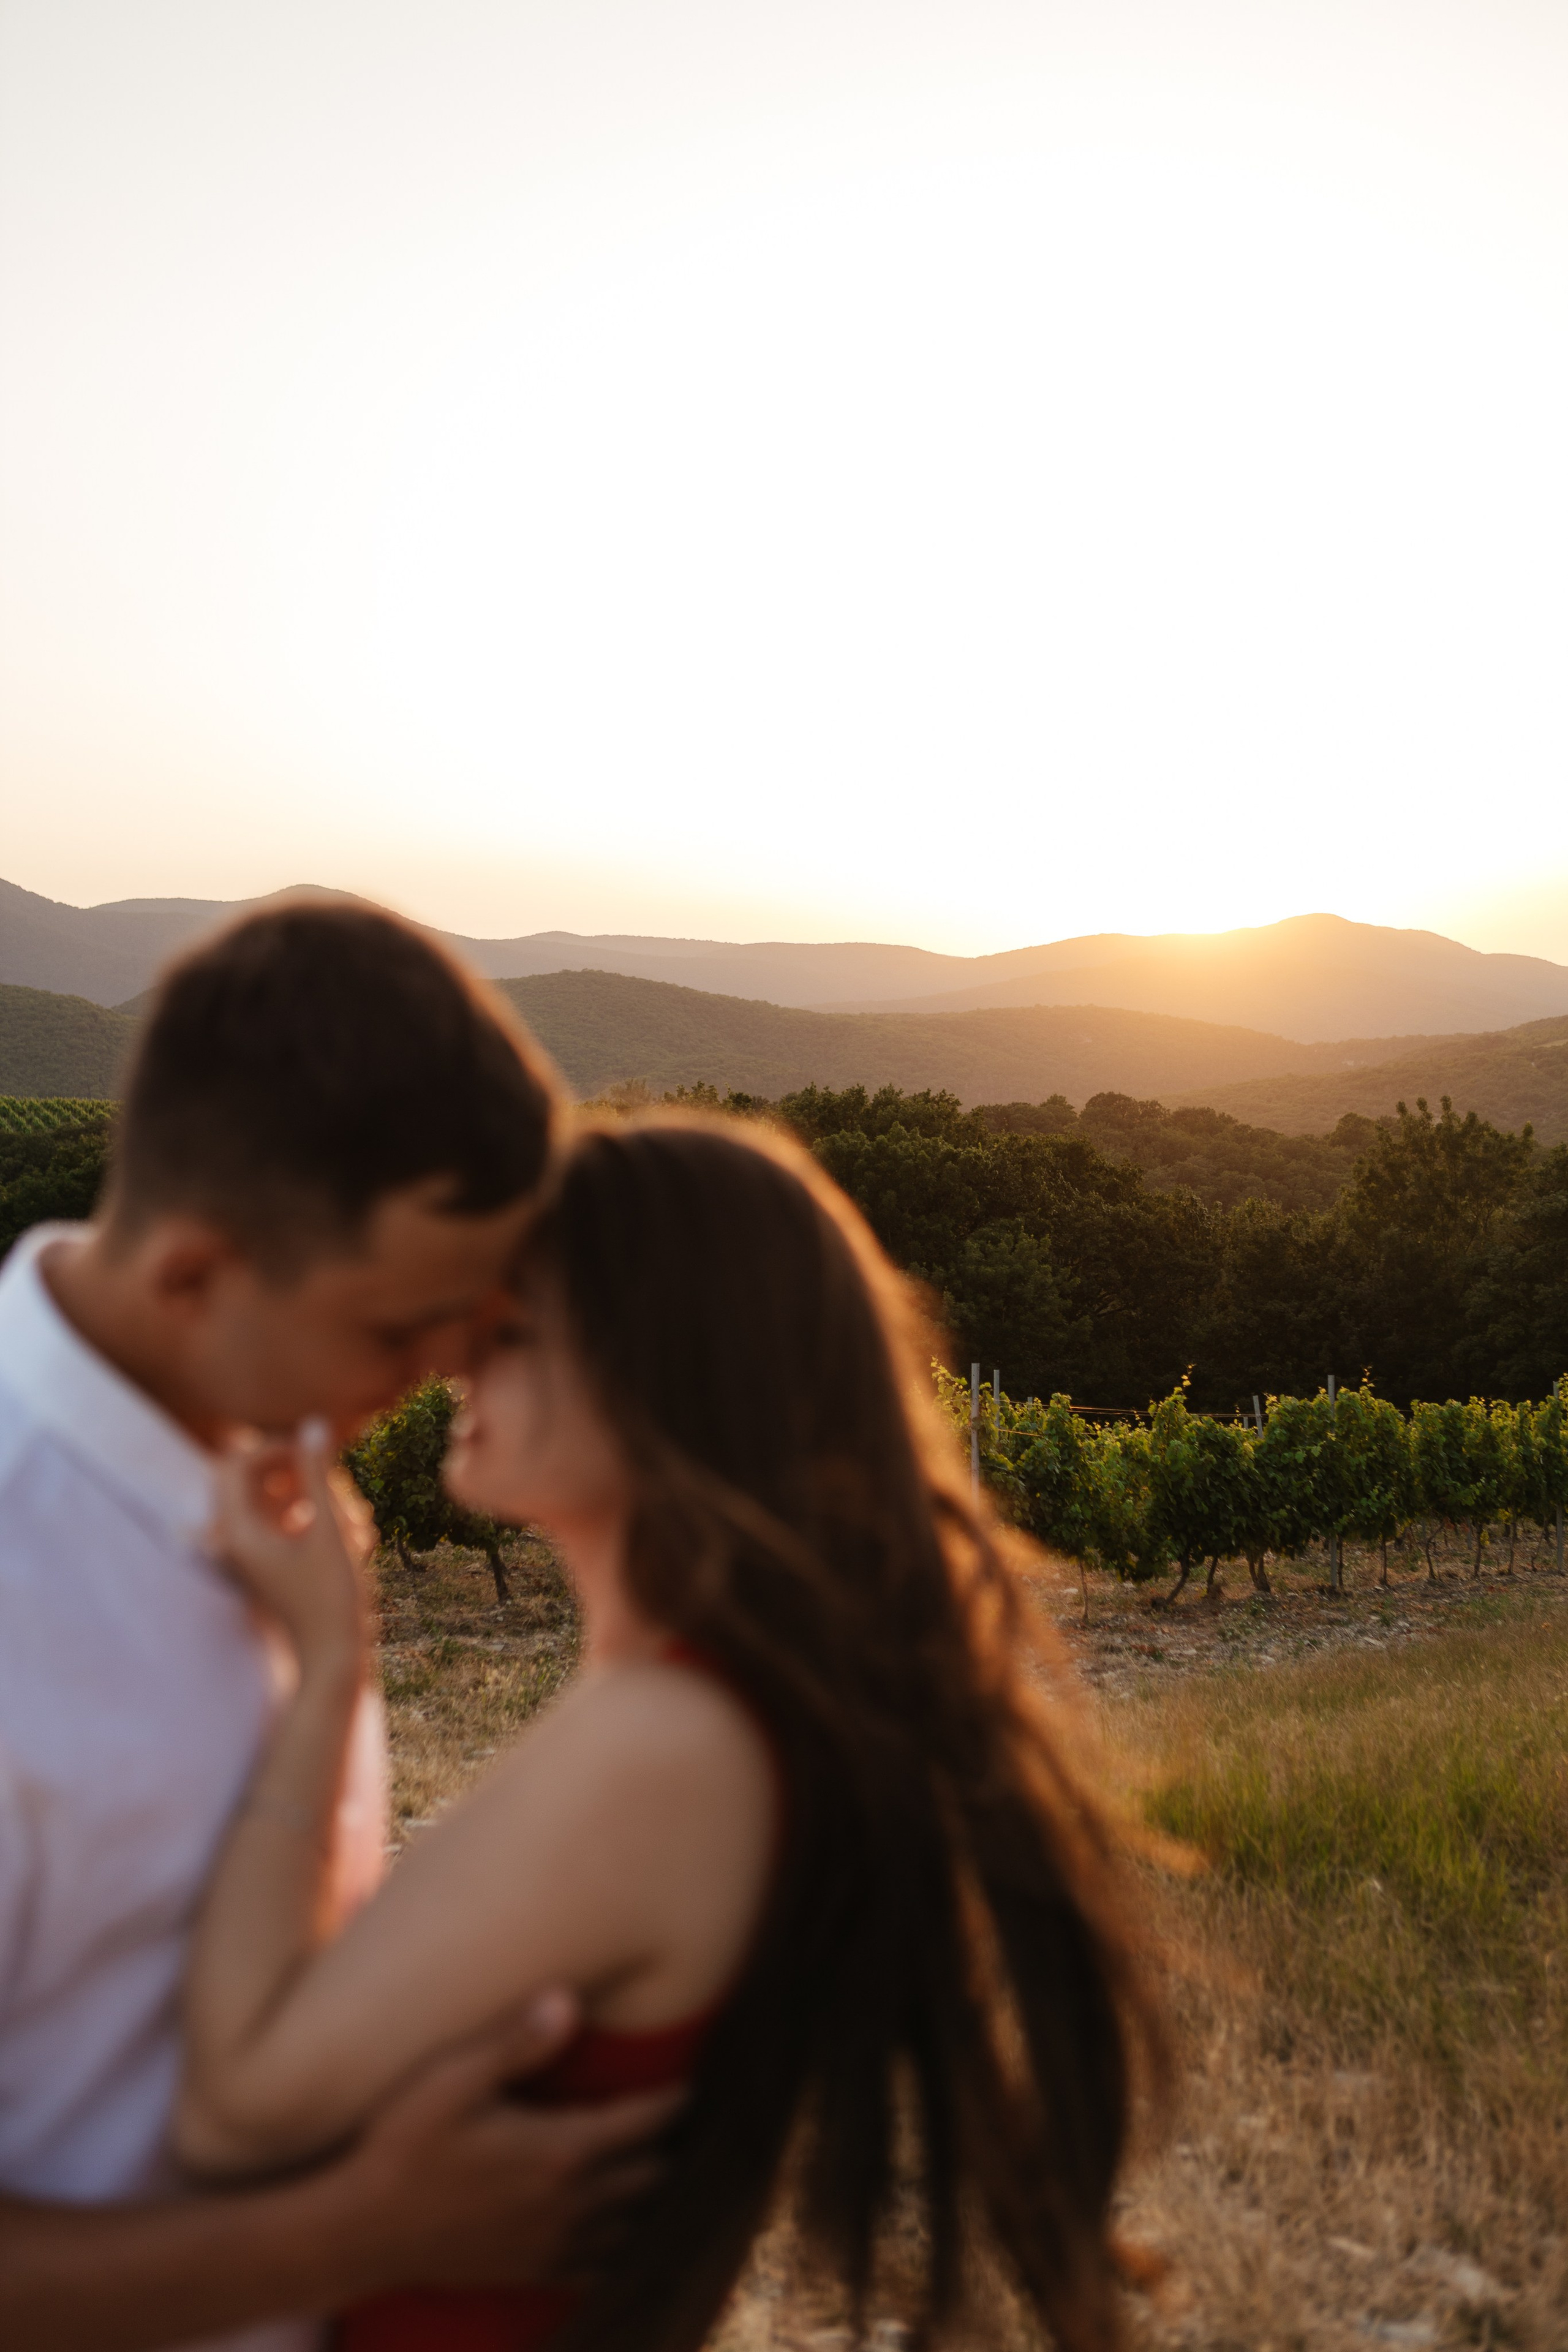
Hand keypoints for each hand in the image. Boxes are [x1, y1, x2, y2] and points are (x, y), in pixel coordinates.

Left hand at [209, 1420, 372, 1673]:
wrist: (333, 1658)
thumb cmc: (333, 1599)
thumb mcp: (330, 1531)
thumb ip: (319, 1474)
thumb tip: (315, 1424)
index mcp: (237, 1533)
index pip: (238, 1462)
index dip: (277, 1448)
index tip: (317, 1456)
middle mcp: (234, 1540)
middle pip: (256, 1478)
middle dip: (299, 1474)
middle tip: (338, 1492)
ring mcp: (251, 1552)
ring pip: (276, 1498)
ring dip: (314, 1497)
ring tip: (354, 1520)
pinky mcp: (270, 1561)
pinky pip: (285, 1521)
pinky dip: (315, 1518)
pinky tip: (352, 1535)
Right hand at [331, 1992, 680, 2291]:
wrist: (359, 2231)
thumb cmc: (402, 2142)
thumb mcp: (452, 2077)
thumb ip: (515, 2040)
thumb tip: (569, 2000)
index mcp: (560, 2151)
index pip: (642, 2123)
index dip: (671, 2101)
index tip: (691, 2083)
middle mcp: (569, 2203)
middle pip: (648, 2176)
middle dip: (665, 2147)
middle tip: (673, 2122)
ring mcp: (552, 2245)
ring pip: (631, 2227)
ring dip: (644, 2198)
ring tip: (651, 2168)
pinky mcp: (530, 2272)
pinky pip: (597, 2268)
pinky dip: (615, 2248)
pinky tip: (611, 2230)